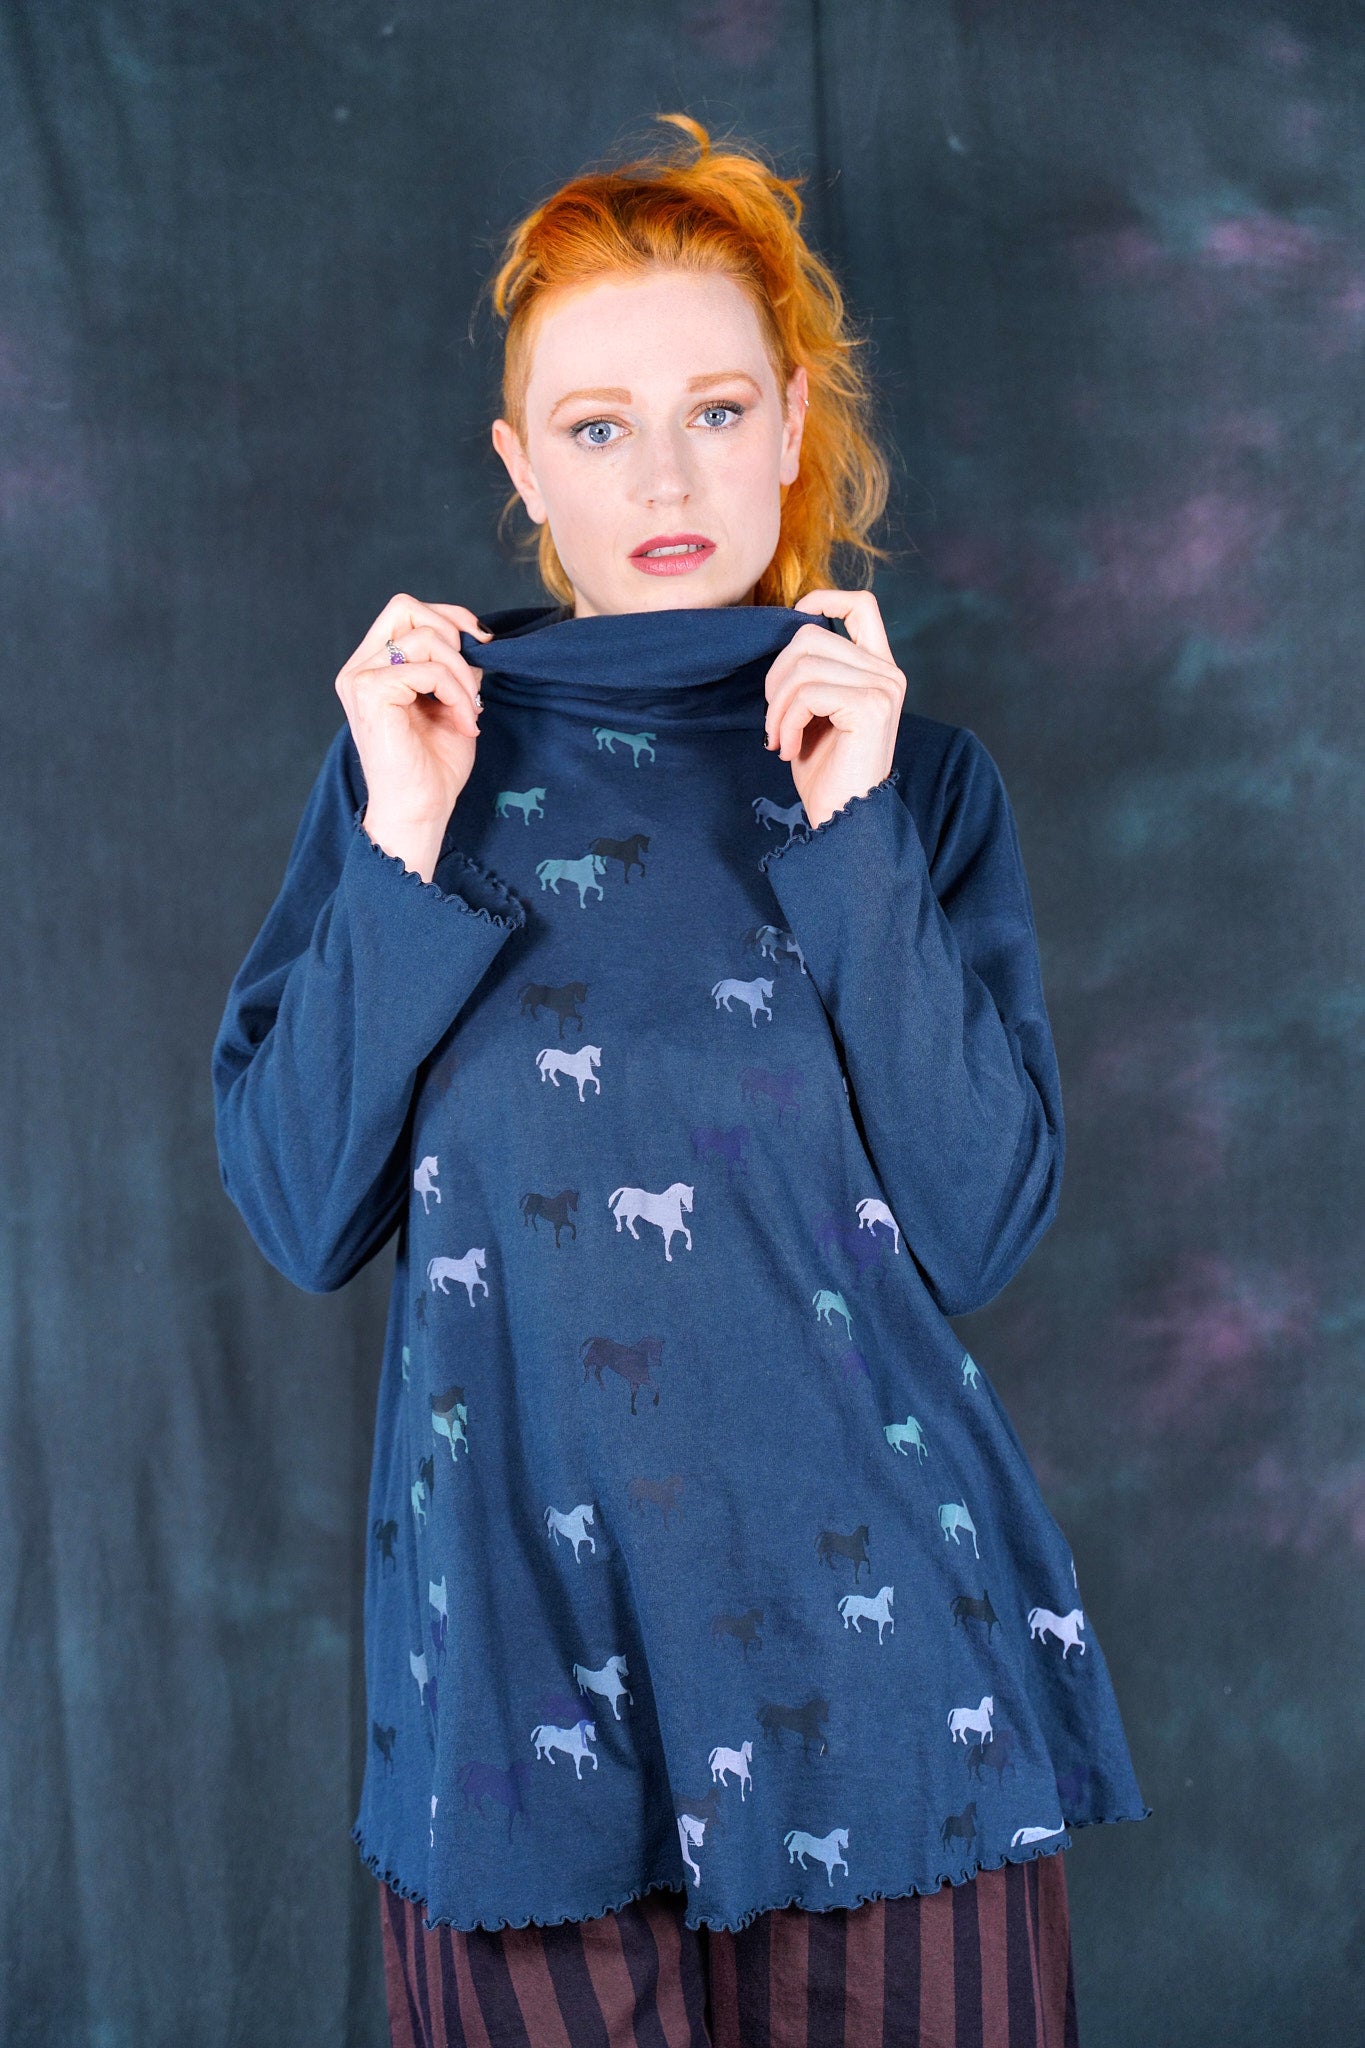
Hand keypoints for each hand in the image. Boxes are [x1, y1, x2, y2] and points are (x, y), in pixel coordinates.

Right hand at [335, 593, 490, 874]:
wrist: (419, 812)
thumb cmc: (433, 768)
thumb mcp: (451, 702)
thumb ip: (454, 666)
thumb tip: (475, 637)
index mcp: (373, 667)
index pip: (406, 611)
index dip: (448, 616)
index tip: (481, 644)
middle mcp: (359, 669)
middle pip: (406, 607)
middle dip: (452, 635)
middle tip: (472, 682)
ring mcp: (360, 679)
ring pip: (425, 637)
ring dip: (461, 673)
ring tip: (469, 711)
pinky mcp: (371, 693)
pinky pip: (429, 669)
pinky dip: (457, 692)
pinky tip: (464, 722)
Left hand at [762, 589, 905, 830]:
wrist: (843, 820)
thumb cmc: (825, 772)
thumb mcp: (814, 713)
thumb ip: (810, 673)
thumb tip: (782, 637)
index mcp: (878, 670)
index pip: (862, 605)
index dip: (824, 598)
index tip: (794, 618)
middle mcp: (888, 674)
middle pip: (811, 636)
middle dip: (776, 676)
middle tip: (772, 720)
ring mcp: (883, 689)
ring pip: (804, 664)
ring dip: (776, 705)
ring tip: (776, 738)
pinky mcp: (871, 707)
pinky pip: (808, 693)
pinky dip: (786, 720)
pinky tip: (786, 749)